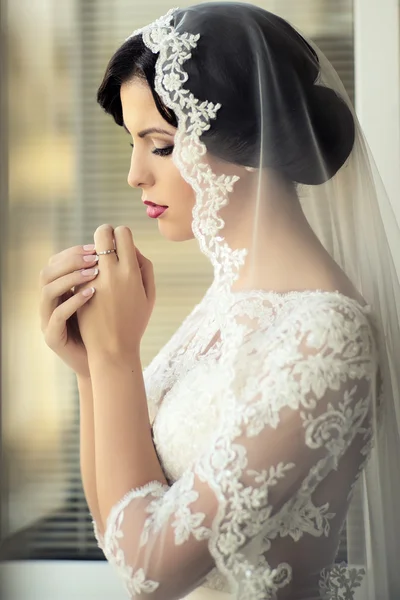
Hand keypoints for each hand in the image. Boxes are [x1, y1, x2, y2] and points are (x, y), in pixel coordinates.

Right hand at [39, 244, 99, 377]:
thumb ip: (107, 276)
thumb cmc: (109, 327)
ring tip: (96, 272)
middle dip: (71, 260)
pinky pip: (56, 315)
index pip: (58, 262)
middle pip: (47, 272)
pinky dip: (73, 301)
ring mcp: (48, 320)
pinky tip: (93, 293)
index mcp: (61, 292)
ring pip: (47, 290)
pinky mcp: (52, 337)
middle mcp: (50, 304)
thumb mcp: (109, 298)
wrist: (105, 362)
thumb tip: (119, 248)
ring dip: (71, 277)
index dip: (74, 251)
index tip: (96, 246)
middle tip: (94, 256)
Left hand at [77, 225, 154, 362]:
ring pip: (89, 250)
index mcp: (131, 272)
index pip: (122, 233)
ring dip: (93, 252)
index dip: (120, 233)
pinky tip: (88, 278)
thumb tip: (131, 246)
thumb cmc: (134, 322)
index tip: (119, 239)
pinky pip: (80, 269)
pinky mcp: (78, 290)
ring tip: (97, 262)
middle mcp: (111, 272)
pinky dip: (84, 270)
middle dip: (104, 233)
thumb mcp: (148, 295)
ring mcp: (92, 281)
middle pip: (102, 233)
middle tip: (104, 241)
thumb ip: (144, 267)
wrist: (113, 349)